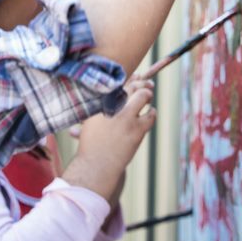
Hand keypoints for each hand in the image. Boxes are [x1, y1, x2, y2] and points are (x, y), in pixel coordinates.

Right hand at [63, 79, 155, 205]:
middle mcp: (113, 106)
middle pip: (133, 86)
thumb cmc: (90, 145)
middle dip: (142, 84)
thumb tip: (99, 100)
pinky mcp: (137, 129)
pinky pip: (151, 115)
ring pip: (144, 96)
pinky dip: (152, 113)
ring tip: (148, 99)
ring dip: (148, 95)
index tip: (137, 76)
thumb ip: (97, 109)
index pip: (119, 83)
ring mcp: (126, 117)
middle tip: (147, 86)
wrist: (95, 164)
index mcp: (100, 102)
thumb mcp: (89, 122)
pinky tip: (150, 114)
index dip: (131, 79)